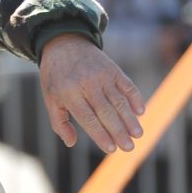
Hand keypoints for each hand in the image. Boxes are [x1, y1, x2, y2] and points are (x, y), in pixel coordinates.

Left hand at [38, 36, 146, 151]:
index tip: (111, 149)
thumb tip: (71, 143)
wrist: (64, 44)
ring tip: (138, 134)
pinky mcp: (113, 69)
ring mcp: (102, 76)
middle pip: (106, 112)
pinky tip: (141, 112)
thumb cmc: (56, 77)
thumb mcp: (50, 98)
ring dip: (130, 119)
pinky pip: (127, 85)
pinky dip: (135, 98)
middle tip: (129, 148)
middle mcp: (87, 84)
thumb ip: (59, 122)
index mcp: (69, 94)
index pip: (88, 119)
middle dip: (119, 131)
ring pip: (119, 101)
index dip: (101, 135)